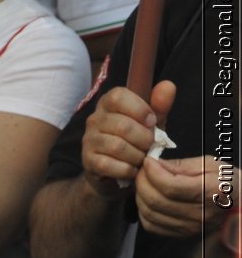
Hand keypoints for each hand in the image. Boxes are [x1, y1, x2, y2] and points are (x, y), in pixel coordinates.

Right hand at [79, 81, 167, 198]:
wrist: (113, 171)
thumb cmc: (135, 142)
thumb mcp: (151, 124)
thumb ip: (160, 106)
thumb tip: (169, 85)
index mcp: (108, 104)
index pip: (118, 96)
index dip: (140, 109)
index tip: (152, 122)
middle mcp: (94, 119)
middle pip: (122, 125)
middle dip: (144, 139)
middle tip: (150, 146)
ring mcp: (88, 140)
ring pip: (117, 146)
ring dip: (137, 156)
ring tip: (141, 159)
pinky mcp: (88, 160)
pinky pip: (111, 165)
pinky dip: (127, 170)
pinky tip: (131, 169)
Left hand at [137, 154, 234, 237]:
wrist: (238, 204)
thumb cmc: (224, 181)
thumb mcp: (210, 164)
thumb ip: (181, 165)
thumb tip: (155, 164)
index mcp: (211, 192)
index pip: (170, 186)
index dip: (152, 172)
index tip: (148, 161)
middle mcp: (200, 214)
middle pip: (156, 200)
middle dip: (141, 181)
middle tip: (142, 170)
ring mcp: (191, 227)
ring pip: (150, 213)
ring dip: (139, 195)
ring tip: (144, 182)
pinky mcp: (182, 234)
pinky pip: (151, 225)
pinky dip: (143, 211)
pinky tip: (148, 198)